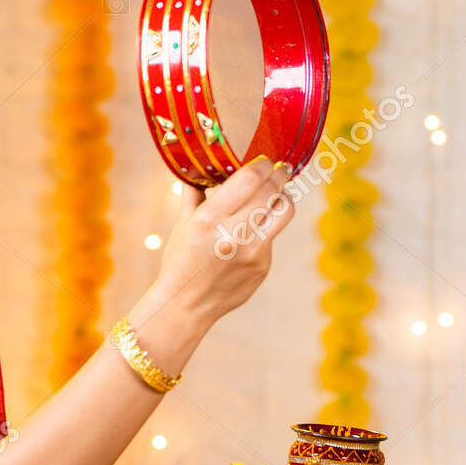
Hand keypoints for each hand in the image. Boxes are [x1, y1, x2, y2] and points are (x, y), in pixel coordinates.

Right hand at [146, 158, 296, 326]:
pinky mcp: (263, 266)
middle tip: (279, 168)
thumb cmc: (180, 261)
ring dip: (283, 196)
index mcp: (209, 219)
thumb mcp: (182, 223)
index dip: (263, 164)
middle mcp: (234, 234)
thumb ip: (195, 192)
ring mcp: (253, 252)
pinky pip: (273, 236)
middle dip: (279, 174)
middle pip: (273, 190)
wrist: (186, 304)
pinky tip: (253, 229)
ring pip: (284, 211)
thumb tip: (204, 166)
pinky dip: (266, 226)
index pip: (250, 179)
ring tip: (277, 192)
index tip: (264, 160)